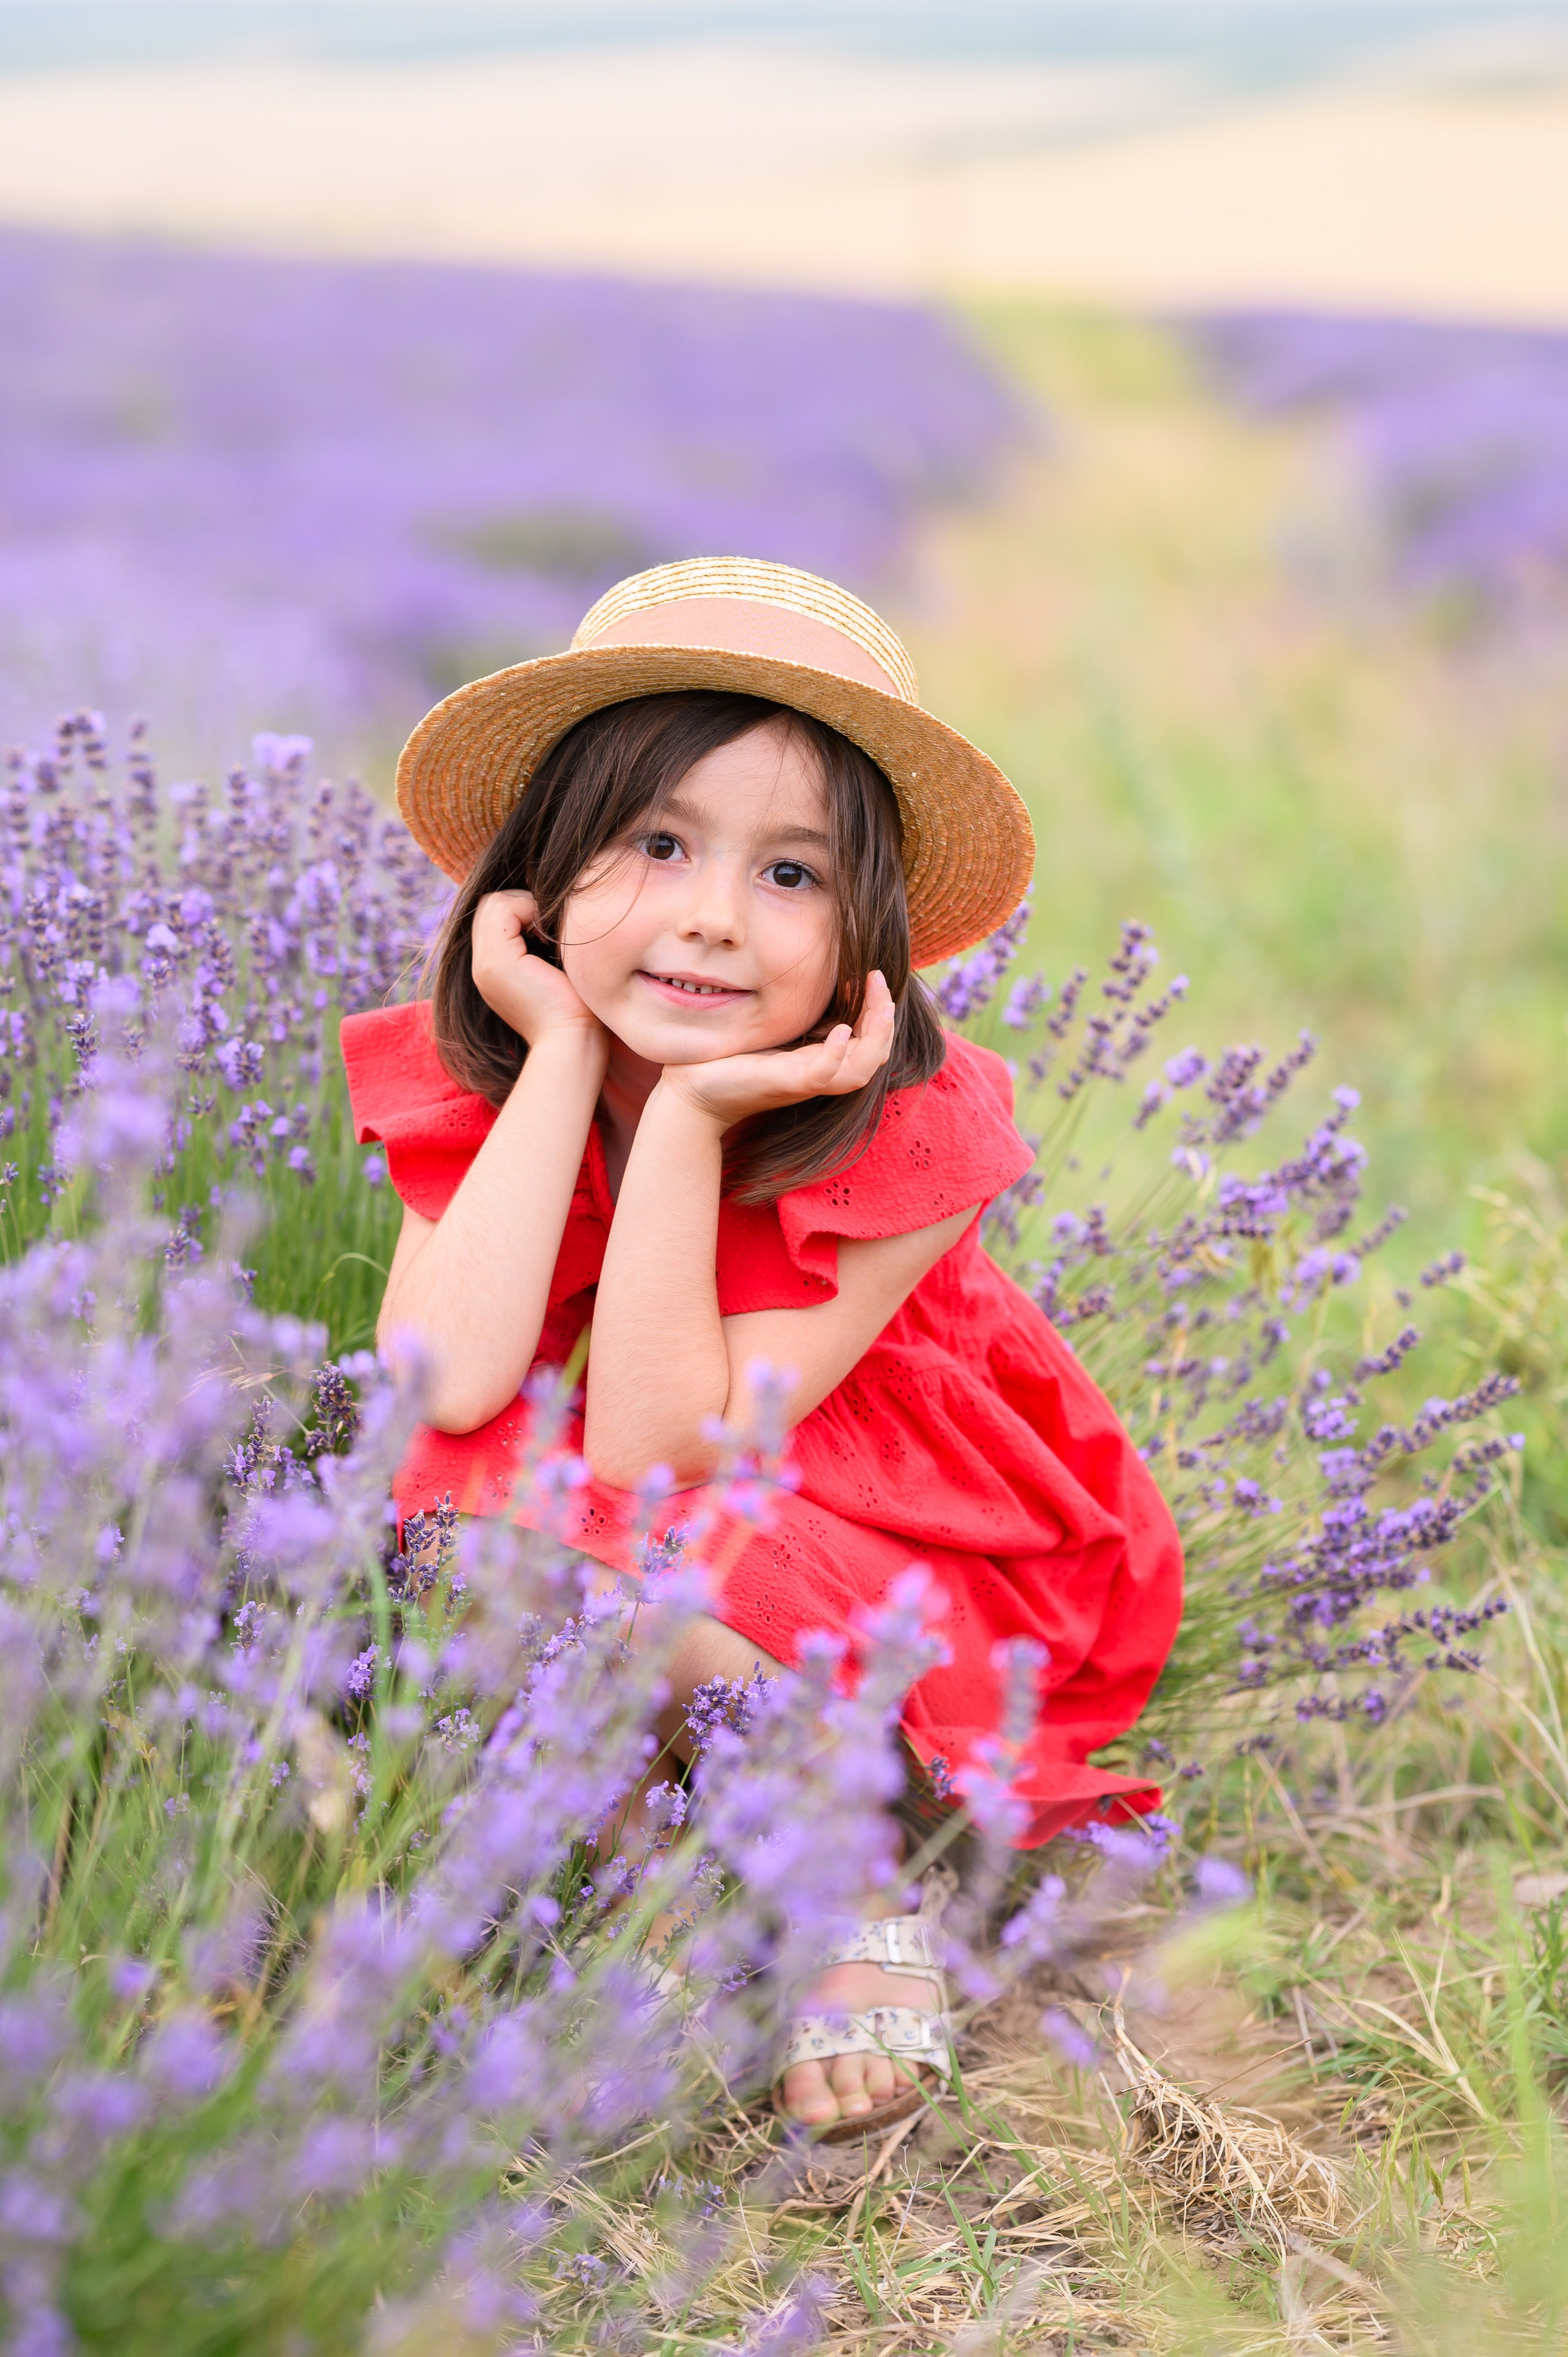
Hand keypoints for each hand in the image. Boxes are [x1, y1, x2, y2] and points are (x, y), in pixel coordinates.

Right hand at [470, 891, 606, 1054]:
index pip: (494, 914)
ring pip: (493, 903)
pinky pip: (502, 910)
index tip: (552, 929)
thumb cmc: (578, 1007)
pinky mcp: (496, 962)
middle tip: (551, 925)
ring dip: (526, 905)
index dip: (523, 908)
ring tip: (550, 931)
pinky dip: (528, 910)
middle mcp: (482, 966)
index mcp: (494, 969)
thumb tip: (549, 906)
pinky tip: (550, 934)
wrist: (574, 1040)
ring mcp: (485, 964)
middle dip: (523, 903)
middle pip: (490, 905)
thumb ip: (542, 941)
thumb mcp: (555, 966)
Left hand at [658, 970, 896, 1128]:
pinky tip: (840, 1029)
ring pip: (860, 1070)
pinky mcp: (785, 1083)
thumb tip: (805, 976)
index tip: (873, 975)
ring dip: (876, 1038)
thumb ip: (792, 1013)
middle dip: (885, 1017)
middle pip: (875, 1055)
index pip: (867, 1039)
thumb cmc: (728, 1058)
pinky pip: (823, 1074)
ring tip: (880, 1006)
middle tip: (879, 981)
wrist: (692, 1093)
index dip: (879, 1009)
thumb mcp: (769, 1029)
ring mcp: (804, 1081)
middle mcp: (819, 1073)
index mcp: (819, 1060)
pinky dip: (836, 1054)